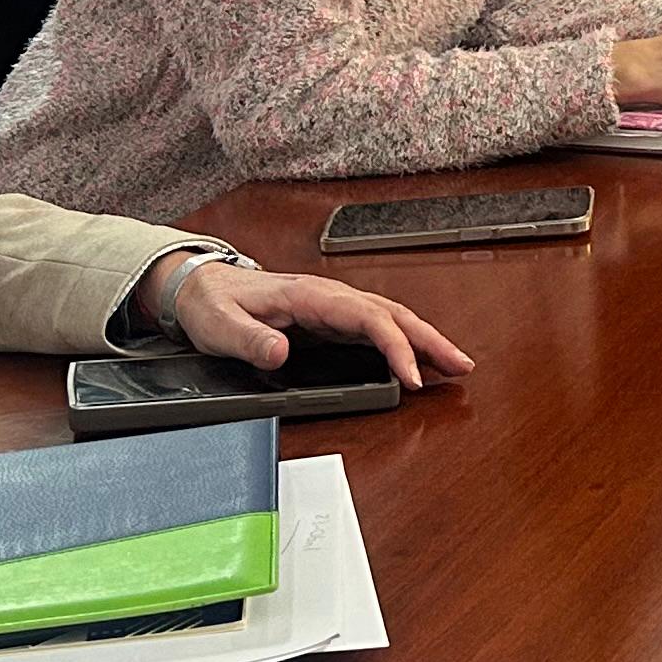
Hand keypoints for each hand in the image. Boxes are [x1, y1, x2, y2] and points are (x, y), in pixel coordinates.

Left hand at [159, 260, 474, 388]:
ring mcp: (331, 306)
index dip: (395, 346)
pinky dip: (403, 341)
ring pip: (389, 318)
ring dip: (424, 339)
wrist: (199, 286)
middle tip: (462, 365)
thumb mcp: (219, 325)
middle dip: (430, 339)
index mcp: (309, 295)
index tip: (412, 375)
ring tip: (454, 363)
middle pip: (391, 314)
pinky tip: (416, 358)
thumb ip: (248, 340)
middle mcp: (328, 297)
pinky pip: (375, 327)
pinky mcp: (328, 318)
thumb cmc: (212, 303)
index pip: (367, 318)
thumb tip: (280, 352)